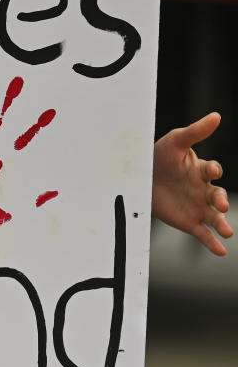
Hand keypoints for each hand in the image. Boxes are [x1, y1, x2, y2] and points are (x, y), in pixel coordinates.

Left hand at [152, 112, 232, 255]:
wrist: (140, 178)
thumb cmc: (159, 156)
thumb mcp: (174, 142)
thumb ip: (195, 132)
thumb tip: (217, 115)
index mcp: (200, 170)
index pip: (212, 171)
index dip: (212, 170)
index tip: (210, 170)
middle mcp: (203, 190)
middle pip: (217, 196)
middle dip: (221, 200)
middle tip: (220, 204)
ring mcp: (198, 207)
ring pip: (215, 217)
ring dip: (222, 224)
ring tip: (227, 232)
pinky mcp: (189, 222)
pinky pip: (204, 234)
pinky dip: (212, 242)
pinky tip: (221, 251)